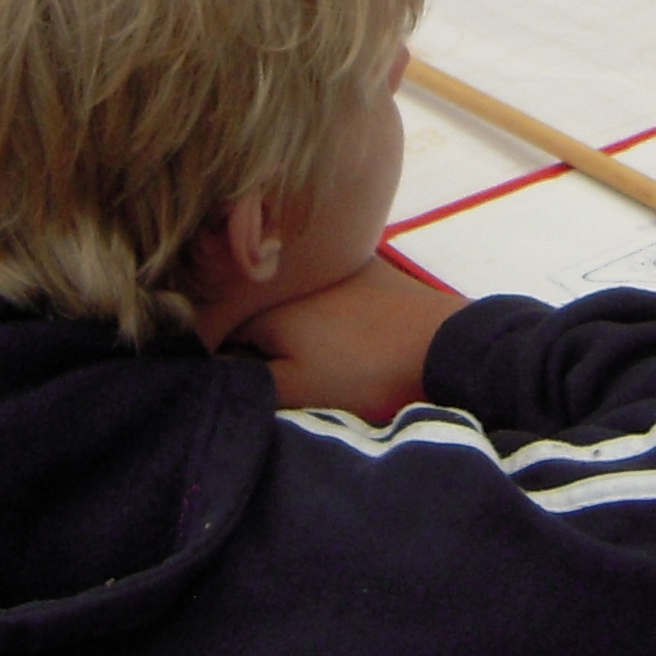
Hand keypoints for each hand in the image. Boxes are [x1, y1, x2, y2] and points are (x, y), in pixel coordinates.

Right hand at [237, 255, 468, 421]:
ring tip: (322, 358)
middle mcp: (292, 274)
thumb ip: (245, 381)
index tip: (253, 384)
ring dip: (297, 325)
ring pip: (294, 300)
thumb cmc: (364, 374)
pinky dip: (328, 310)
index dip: (230, 363)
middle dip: (262, 342)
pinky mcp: (369, 268)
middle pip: (258, 313)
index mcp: (268, 305)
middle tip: (289, 375)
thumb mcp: (296, 390)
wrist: (445, 347)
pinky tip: (347, 334)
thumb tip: (210, 367)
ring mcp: (334, 265)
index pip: (222, 334)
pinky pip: (329, 289)